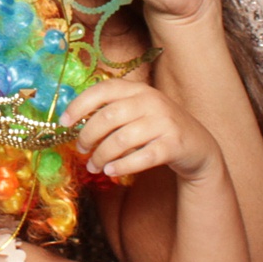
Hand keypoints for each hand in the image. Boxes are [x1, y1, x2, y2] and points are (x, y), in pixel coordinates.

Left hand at [61, 76, 218, 179]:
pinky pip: (142, 157)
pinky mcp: (174, 144)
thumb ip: (111, 111)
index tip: (64, 122)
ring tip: (94, 167)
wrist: (199, 146)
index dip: (79, 105)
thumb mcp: (137, 112)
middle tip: (81, 150)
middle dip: (88, 136)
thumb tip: (74, 122)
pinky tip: (111, 172)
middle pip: (108, 117)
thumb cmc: (157, 129)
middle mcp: (151, 101)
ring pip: (121, 139)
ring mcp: (164, 122)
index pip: (102, 90)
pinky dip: (122, 166)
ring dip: (102, 156)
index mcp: (137, 89)